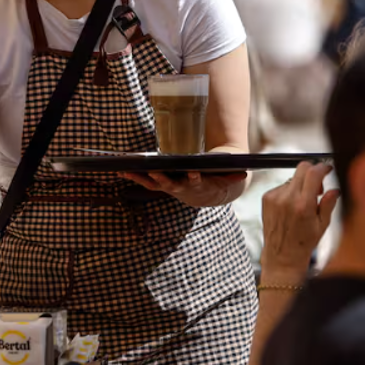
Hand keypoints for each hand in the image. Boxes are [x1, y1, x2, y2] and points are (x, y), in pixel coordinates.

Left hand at [119, 171, 246, 207]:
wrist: (205, 195)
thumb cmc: (214, 181)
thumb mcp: (225, 179)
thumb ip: (232, 177)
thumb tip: (244, 173)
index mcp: (198, 185)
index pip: (197, 182)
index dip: (195, 178)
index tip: (194, 172)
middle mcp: (181, 188)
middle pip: (170, 184)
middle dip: (162, 178)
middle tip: (155, 172)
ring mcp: (168, 187)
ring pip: (153, 183)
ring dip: (141, 177)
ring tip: (127, 169)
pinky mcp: (159, 184)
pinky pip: (144, 181)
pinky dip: (133, 176)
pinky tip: (119, 169)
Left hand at [260, 162, 337, 281]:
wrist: (282, 254)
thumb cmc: (305, 241)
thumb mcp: (323, 224)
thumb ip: (328, 203)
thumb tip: (334, 188)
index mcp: (303, 205)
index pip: (312, 173)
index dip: (322, 167)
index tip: (327, 168)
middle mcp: (286, 198)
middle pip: (301, 169)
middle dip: (313, 173)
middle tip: (318, 188)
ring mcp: (274, 197)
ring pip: (292, 179)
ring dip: (300, 185)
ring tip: (304, 203)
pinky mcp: (266, 198)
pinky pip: (282, 186)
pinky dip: (289, 192)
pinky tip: (291, 207)